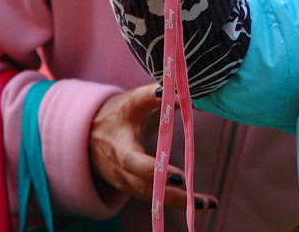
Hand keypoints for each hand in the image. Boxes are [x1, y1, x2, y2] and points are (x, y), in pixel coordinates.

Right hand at [89, 85, 216, 209]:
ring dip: (180, 202)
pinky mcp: (134, 189)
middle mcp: (121, 171)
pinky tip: (200, 203)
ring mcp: (126, 183)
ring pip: (153, 197)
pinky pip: (155, 199)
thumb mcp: (134, 100)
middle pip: (146, 187)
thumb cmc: (118, 113)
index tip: (180, 177)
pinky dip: (177, 202)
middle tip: (199, 197)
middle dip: (172, 194)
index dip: (155, 170)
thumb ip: (157, 95)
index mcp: (120, 147)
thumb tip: (187, 96)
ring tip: (208, 203)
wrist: (90, 135)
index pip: (134, 162)